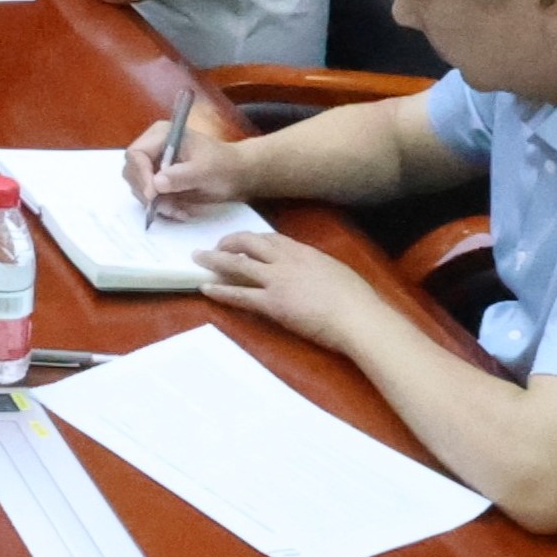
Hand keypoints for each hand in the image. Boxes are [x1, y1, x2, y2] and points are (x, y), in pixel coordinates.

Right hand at [123, 107, 258, 212]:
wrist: (238, 175)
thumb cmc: (224, 166)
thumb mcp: (205, 170)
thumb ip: (181, 176)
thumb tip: (156, 184)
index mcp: (161, 135)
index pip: (136, 154)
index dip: (141, 175)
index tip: (153, 195)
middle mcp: (152, 147)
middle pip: (132, 172)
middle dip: (147, 193)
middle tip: (167, 208)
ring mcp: (154, 164)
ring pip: (139, 187)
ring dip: (156, 203)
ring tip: (178, 211)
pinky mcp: (158, 180)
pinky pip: (149, 196)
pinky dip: (162, 207)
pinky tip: (179, 211)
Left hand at [199, 232, 390, 357]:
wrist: (358, 317)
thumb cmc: (357, 300)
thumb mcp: (337, 273)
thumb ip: (319, 269)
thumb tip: (313, 272)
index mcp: (306, 252)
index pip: (273, 239)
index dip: (254, 240)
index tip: (245, 242)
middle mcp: (287, 261)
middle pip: (250, 243)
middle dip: (230, 241)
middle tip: (217, 245)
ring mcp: (277, 281)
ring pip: (237, 264)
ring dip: (214, 260)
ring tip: (197, 258)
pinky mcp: (272, 303)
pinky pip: (239, 295)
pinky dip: (219, 290)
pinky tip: (205, 288)